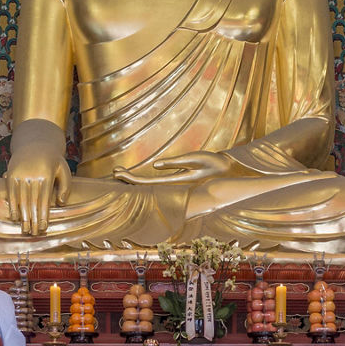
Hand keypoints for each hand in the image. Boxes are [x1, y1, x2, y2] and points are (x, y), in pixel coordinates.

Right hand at [4, 146, 69, 234]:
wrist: (35, 143)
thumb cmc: (52, 160)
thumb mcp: (64, 169)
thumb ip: (66, 186)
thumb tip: (61, 203)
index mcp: (46, 175)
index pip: (44, 200)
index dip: (43, 215)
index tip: (43, 228)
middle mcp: (32, 175)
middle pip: (32, 202)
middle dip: (33, 220)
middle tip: (33, 234)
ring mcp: (20, 174)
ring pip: (21, 200)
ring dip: (23, 217)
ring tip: (25, 230)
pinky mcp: (11, 174)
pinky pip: (11, 193)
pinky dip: (12, 206)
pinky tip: (15, 218)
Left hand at [114, 151, 236, 184]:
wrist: (231, 173)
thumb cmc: (216, 165)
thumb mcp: (196, 160)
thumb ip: (176, 163)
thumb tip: (155, 165)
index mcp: (176, 182)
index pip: (148, 183)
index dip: (132, 179)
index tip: (118, 173)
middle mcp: (174, 185)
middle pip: (146, 185)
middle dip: (129, 179)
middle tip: (114, 172)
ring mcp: (176, 184)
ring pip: (151, 184)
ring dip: (136, 179)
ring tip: (121, 173)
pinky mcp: (180, 180)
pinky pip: (158, 181)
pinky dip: (147, 179)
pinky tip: (139, 178)